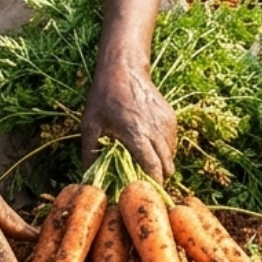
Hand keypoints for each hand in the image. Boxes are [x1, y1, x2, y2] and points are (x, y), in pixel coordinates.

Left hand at [82, 62, 176, 180]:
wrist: (124, 68)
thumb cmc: (104, 96)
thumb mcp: (90, 124)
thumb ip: (90, 153)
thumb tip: (88, 178)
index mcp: (136, 135)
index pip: (153, 170)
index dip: (151, 185)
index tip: (141, 194)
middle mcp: (156, 131)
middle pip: (167, 167)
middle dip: (158, 178)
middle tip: (142, 183)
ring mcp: (167, 123)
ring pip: (172, 156)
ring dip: (161, 164)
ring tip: (144, 163)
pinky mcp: (171, 117)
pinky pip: (173, 143)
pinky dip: (164, 149)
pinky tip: (148, 145)